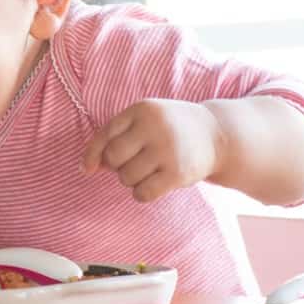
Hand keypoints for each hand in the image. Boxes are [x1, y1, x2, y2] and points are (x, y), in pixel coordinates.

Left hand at [81, 99, 222, 202]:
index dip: (93, 154)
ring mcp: (167, 149)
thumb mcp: (145, 121)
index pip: (105, 135)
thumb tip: (86, 168)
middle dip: (116, 166)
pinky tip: (153, 185)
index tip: (87, 169)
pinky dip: (142, 194)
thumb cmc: (169, 130)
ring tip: (148, 170)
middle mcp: (154, 127)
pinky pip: (142, 193)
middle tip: (133, 163)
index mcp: (141, 110)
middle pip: (113, 158)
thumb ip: (115, 137)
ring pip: (126, 177)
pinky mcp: (177, 173)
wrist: (217, 135)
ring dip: (131, 180)